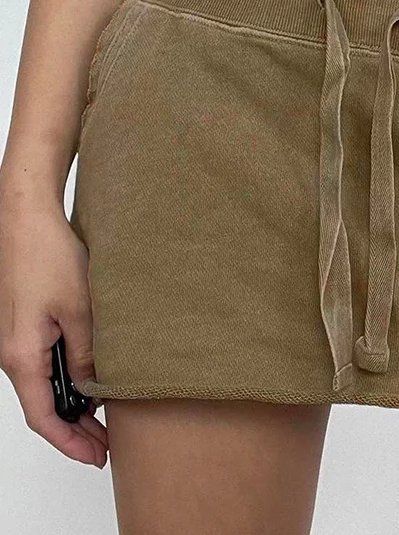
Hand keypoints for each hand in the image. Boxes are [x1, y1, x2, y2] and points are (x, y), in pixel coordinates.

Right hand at [0, 191, 106, 468]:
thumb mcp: (80, 310)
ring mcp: (17, 339)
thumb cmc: (48, 257)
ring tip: (105, 418)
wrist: (26, 220)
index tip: (94, 457)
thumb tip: (95, 387)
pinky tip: (91, 379)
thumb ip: (88, 353)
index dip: (69, 442)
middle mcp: (13, 353)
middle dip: (74, 428)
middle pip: (42, 404)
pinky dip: (67, 379)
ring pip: (44, 384)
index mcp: (21, 356)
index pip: (43, 416)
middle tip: (107, 445)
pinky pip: (45, 362)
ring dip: (72, 403)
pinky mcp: (26, 323)